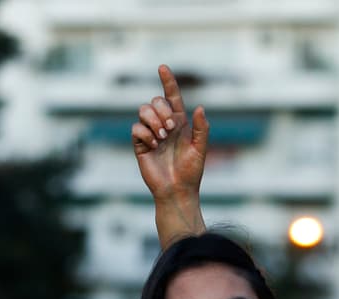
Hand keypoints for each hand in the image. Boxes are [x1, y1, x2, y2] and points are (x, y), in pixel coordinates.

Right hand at [132, 64, 209, 201]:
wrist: (178, 190)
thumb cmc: (191, 171)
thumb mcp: (200, 148)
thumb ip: (202, 128)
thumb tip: (200, 107)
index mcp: (179, 122)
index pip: (172, 96)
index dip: (167, 81)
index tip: (162, 67)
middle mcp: (163, 124)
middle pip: (155, 101)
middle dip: (162, 110)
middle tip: (171, 128)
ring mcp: (150, 133)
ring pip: (143, 110)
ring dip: (153, 121)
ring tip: (162, 137)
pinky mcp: (140, 144)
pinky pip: (136, 128)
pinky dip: (145, 134)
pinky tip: (154, 146)